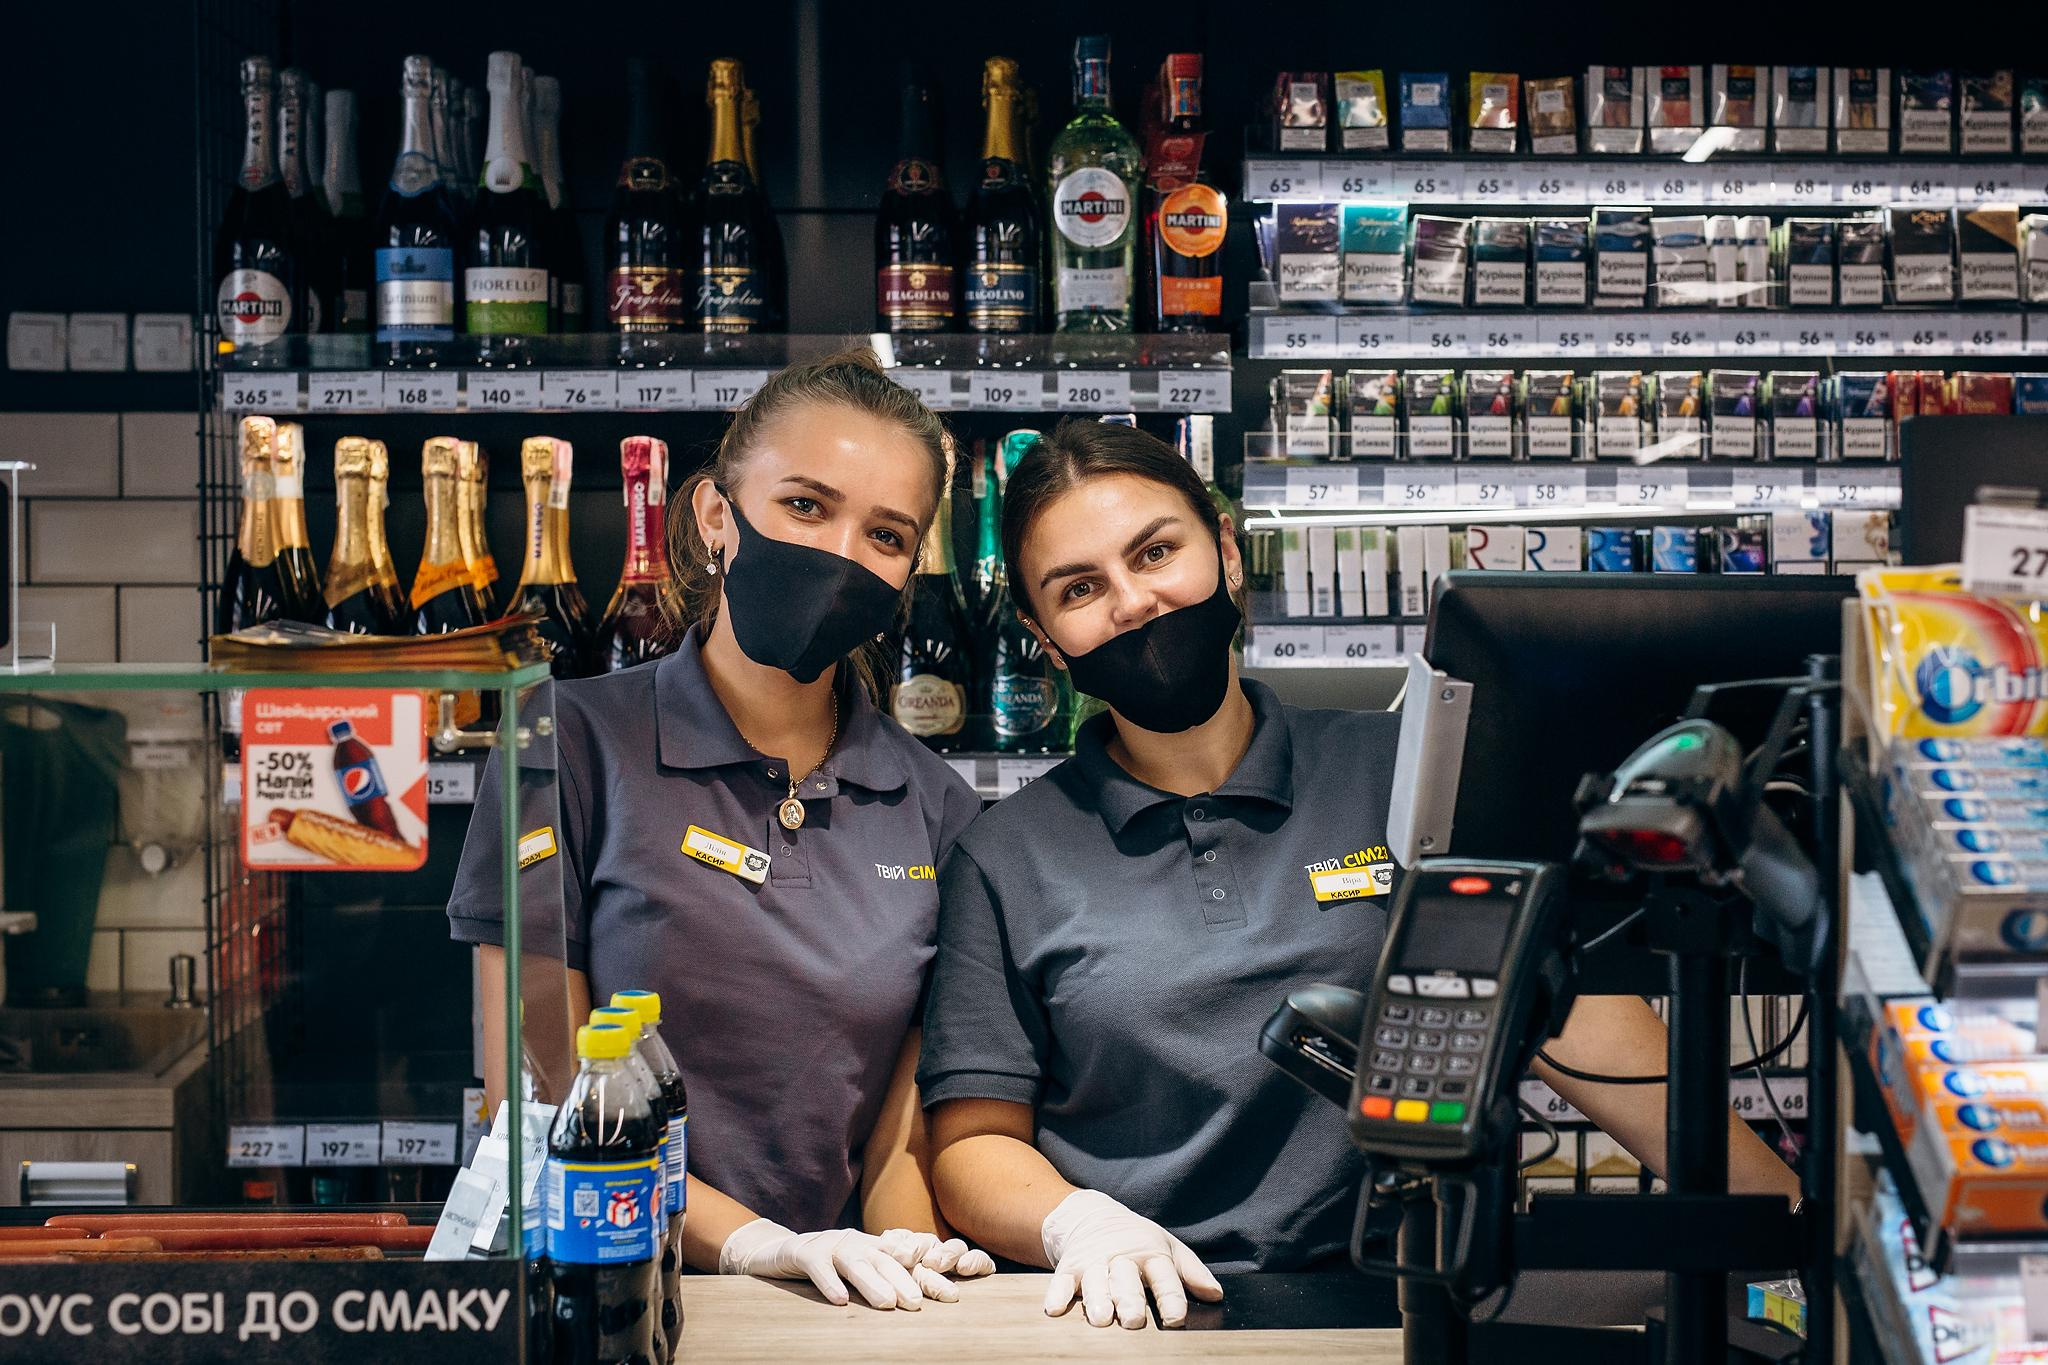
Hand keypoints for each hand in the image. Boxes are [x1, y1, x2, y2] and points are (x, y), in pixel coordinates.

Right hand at [719, 1218, 994, 1309]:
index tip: (953, 1296)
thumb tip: (925, 1302)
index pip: (906, 1262)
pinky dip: (829, 1282)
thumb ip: (885, 1281)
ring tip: (887, 1305)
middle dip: (905, 1280)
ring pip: (854, 1260)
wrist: (777, 1253)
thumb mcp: (857, 1273)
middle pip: (884, 1259)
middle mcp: (855, 1242)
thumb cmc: (825, 1268)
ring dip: (872, 1282)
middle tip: (919, 1304)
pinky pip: (816, 1265)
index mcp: (873, 1247)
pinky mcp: (801, 1252)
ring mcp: (828, 1244)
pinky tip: (840, 1301)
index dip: (929, 1277)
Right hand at [1040, 1190, 1222, 1328]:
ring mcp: (1094, 1262)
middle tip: (1133, 1320)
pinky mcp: (1070, 1267)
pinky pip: (1062, 1281)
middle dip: (1129, 1300)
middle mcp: (1122, 1258)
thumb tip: (1216, 1295)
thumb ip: (1191, 1272)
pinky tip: (1055, 1308)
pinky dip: (1057, 1293)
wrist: (1092, 1216)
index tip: (1176, 1318)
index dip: (1171, 1298)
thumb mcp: (1167, 1248)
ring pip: (1095, 1282)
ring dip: (1096, 1299)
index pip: (1164, 1277)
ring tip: (1100, 1318)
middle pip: (1126, 1281)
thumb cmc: (1137, 1241)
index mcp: (1151, 1254)